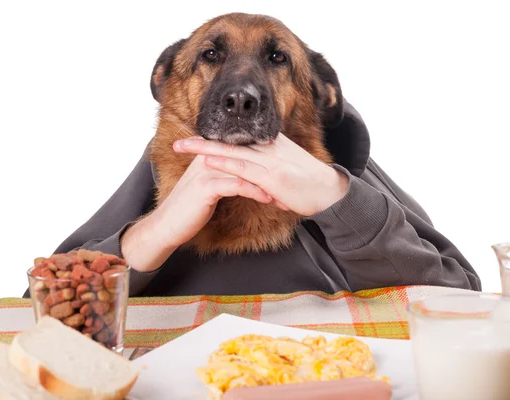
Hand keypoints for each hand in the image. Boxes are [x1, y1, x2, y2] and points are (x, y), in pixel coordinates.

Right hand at [120, 153, 272, 271]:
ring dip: (267, 181)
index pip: (243, 148)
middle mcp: (209, 157)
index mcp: (211, 153)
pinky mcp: (207, 187)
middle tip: (291, 179)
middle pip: (247, 156)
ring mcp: (207, 170)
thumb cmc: (190, 207)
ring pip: (245, 169)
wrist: (168, 224)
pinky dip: (255, 191)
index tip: (284, 168)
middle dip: (270, 169)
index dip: (264, 158)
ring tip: (284, 192)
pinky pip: (238, 185)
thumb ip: (225, 172)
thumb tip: (246, 171)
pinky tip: (268, 199)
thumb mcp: (209, 184)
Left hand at [173, 133, 348, 216]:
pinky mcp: (272, 176)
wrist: (330, 193)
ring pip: (231, 151)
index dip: (215, 138)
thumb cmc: (309, 185)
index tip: (195, 138)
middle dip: (202, 140)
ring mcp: (270, 161)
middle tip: (179, 140)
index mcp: (271, 145)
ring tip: (183, 147)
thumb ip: (269, 170)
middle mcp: (268, 148)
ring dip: (205, 148)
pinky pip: (243, 168)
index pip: (238, 139)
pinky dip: (223, 162)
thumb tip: (255, 179)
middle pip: (229, 141)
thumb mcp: (287, 170)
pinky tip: (207, 160)